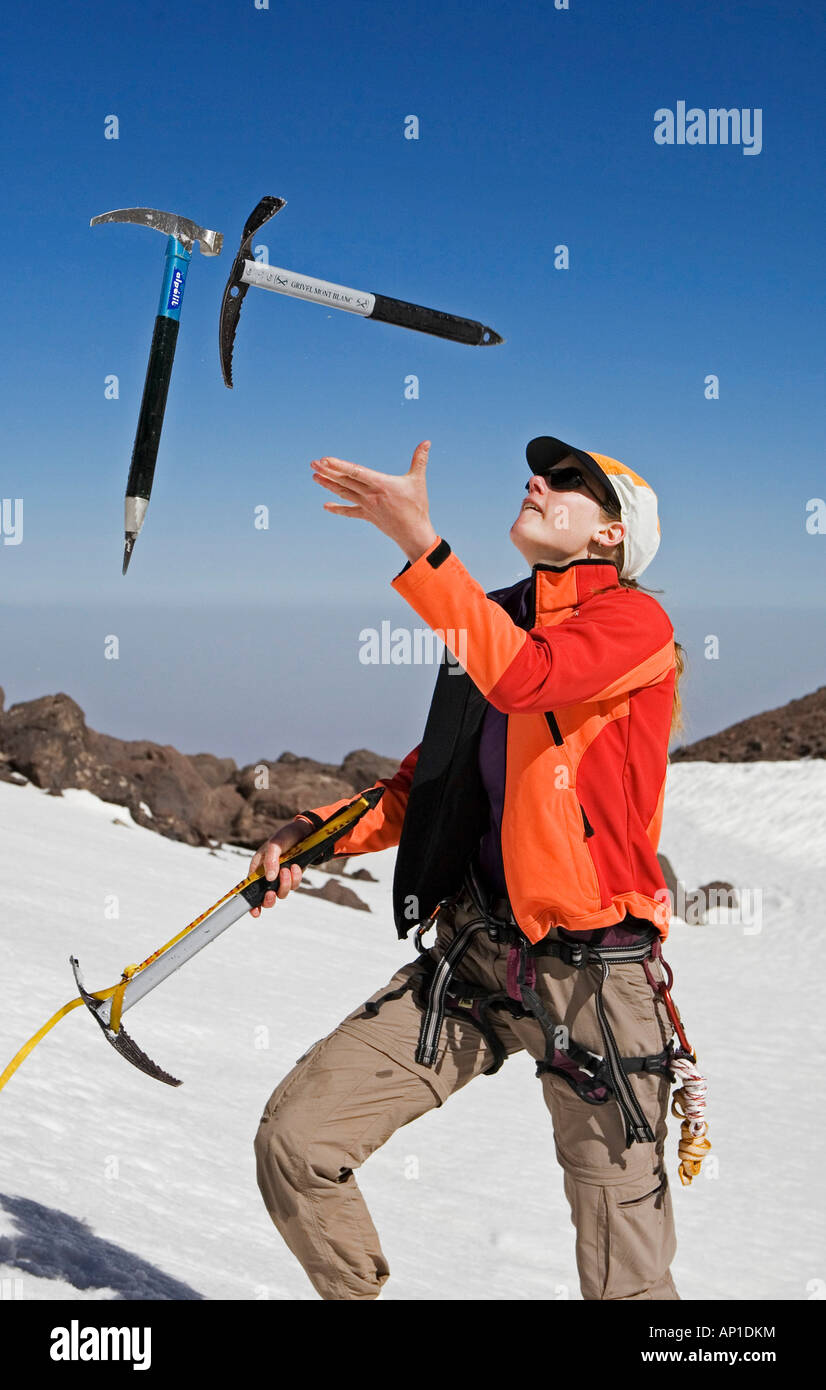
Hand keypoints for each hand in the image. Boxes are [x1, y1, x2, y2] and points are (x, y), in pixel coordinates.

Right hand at [248, 819, 308, 917]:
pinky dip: (295, 878)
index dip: (251, 904)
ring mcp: (281, 879)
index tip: (255, 912)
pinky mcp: (293, 878)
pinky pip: (294, 885)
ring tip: (288, 868)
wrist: (303, 832)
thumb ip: (270, 860)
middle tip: (271, 893)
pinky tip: (295, 867)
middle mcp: (267, 877)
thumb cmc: (284, 837)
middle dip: (269, 900)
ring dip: (285, 884)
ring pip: (282, 893)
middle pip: (266, 899)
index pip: (250, 890)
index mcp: (257, 870)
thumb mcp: (274, 845)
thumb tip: (270, 878)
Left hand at [310, 440, 437, 563]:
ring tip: (314, 476)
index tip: (325, 460)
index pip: (355, 472)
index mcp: (380, 484)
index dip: (339, 465)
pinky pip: (350, 512)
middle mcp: (370, 495)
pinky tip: (325, 506)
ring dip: (328, 485)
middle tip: (313, 463)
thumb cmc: (417, 506)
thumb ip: (420, 460)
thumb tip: (427, 442)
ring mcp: (366, 506)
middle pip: (345, 481)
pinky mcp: (367, 516)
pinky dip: (338, 509)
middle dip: (328, 471)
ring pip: (344, 493)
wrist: (413, 533)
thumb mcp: (418, 481)